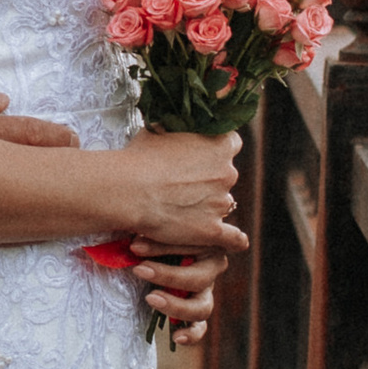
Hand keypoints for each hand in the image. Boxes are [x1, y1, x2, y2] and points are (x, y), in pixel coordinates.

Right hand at [108, 130, 241, 248]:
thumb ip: (177, 130)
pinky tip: (237, 241)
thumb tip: (174, 127)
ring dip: (209, 204)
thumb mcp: (159, 130)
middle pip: (226, 174)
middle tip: (184, 182)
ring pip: (222, 202)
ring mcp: (221, 202)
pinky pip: (233, 238)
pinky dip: (234, 240)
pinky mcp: (212, 229)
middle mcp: (227, 172)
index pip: (231, 143)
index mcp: (219, 144)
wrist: (129, 190)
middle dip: (210, 178)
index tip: (203, 154)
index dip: (216, 149)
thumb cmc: (139, 158)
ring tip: (184, 207)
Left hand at [124, 236, 237, 347]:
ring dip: (176, 306)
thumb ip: (150, 236)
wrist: (153, 244)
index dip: (164, 247)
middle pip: (200, 278)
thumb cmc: (157, 231)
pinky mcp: (197, 308)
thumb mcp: (155, 230)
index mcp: (208, 243)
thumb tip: (134, 246)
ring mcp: (206, 291)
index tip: (135, 246)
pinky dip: (192, 334)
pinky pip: (200, 327)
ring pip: (203, 307)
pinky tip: (176, 337)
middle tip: (140, 270)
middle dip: (168, 275)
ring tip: (151, 298)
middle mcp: (212, 267)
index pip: (194, 246)